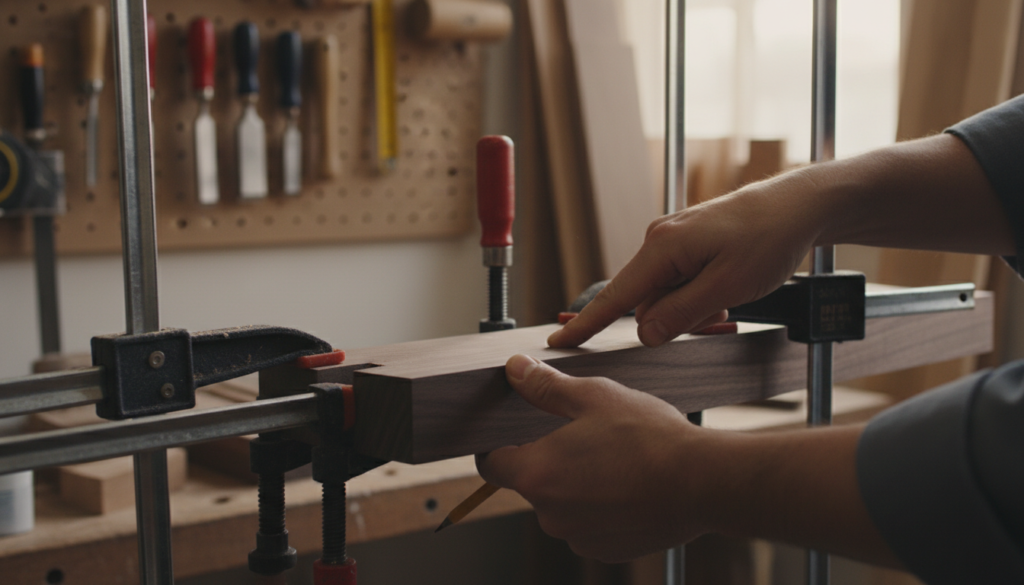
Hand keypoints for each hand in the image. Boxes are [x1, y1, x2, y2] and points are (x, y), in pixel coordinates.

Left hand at [477, 354, 708, 561]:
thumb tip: (514, 370)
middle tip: (585, 437)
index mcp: (537, 473)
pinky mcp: (604, 551)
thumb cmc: (648, 438)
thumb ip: (546, 387)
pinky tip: (627, 486)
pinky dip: (600, 508)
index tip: (514, 435)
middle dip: (550, 461)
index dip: (499, 447)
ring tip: (614, 460)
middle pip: (533, 483)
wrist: (701, 483)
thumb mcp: (594, 397)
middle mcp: (549, 513)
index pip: (491, 465)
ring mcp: (577, 536)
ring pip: (562, 505)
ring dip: (577, 485)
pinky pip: (588, 526)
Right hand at [549, 170, 827, 348]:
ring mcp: (674, 241)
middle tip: (722, 319)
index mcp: (662, 248)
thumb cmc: (768, 239)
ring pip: (667, 296)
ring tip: (734, 301)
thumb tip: (644, 334)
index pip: (615, 296)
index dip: (586, 324)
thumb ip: (681, 313)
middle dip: (676, 321)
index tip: (558, 342)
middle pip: (647, 302)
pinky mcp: (688, 244)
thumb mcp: (727, 287)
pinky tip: (730, 290)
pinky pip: (681, 283)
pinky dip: (702, 296)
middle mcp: (660, 241)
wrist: (799, 206)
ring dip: (695, 310)